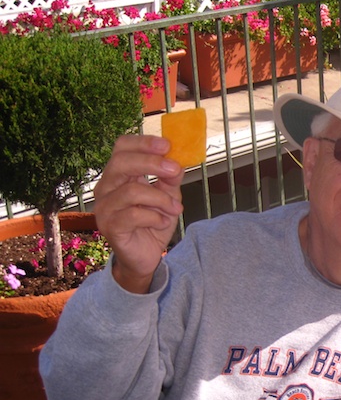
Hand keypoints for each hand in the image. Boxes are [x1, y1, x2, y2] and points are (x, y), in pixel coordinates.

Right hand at [93, 135, 183, 293]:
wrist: (146, 256)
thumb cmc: (153, 222)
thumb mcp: (168, 197)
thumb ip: (170, 180)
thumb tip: (176, 163)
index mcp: (119, 175)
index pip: (122, 147)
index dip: (143, 143)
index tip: (167, 145)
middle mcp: (106, 188)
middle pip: (121, 163)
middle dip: (152, 163)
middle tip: (175, 170)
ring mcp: (104, 207)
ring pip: (132, 191)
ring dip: (161, 199)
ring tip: (175, 209)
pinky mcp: (109, 226)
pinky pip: (134, 215)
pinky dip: (155, 216)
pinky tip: (162, 222)